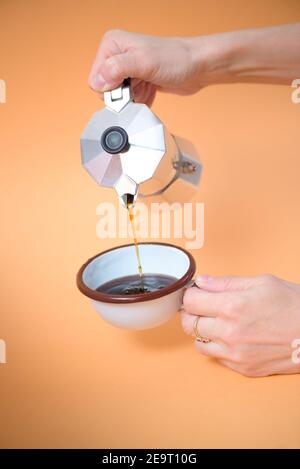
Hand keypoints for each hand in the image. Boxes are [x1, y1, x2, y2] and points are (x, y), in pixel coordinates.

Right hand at [88, 25, 299, 105]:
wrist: (198, 66)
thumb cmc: (177, 59)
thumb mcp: (144, 63)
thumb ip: (117, 69)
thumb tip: (98, 82)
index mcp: (112, 44)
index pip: (96, 79)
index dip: (111, 89)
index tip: (129, 86)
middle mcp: (117, 55)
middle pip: (107, 90)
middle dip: (124, 95)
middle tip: (141, 85)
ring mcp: (128, 68)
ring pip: (120, 98)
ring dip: (135, 98)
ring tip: (149, 86)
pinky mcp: (138, 80)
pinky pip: (131, 100)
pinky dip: (142, 100)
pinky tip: (152, 91)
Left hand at [181, 274, 299, 376]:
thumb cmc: (294, 304)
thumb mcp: (261, 282)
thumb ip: (226, 283)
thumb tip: (202, 282)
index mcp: (232, 306)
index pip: (190, 301)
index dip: (190, 293)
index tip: (196, 292)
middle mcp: (230, 332)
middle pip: (188, 323)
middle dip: (191, 312)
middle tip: (202, 306)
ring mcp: (235, 353)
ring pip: (198, 343)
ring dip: (202, 331)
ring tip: (217, 321)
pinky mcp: (243, 368)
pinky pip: (215, 357)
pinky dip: (217, 346)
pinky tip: (230, 336)